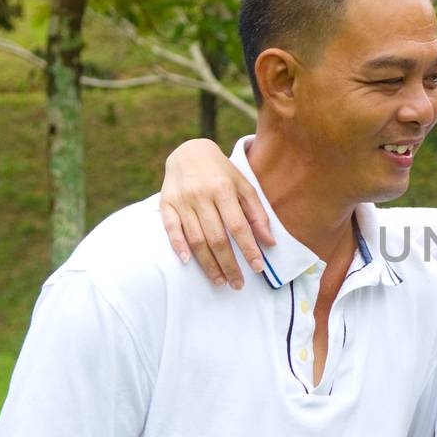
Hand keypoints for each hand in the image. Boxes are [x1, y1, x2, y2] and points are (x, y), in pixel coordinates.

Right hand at [159, 138, 274, 288]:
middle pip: (216, 237)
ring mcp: (182, 200)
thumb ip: (257, 213)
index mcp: (224, 189)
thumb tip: (270, 242)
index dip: (249, 249)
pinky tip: (188, 262)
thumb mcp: (244, 186)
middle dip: (229, 264)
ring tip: (220, 281)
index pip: (238, 226)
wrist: (189, 152)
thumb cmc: (222, 173)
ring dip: (207, 263)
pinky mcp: (166, 204)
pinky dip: (178, 246)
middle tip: (237, 284)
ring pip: (195, 238)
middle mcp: (201, 195)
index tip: (257, 268)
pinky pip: (170, 228)